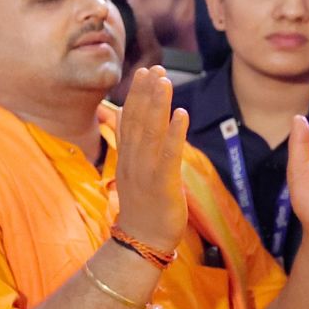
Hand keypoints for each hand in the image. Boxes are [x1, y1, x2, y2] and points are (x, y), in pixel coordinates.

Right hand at [114, 67, 189, 252]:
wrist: (141, 241)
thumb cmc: (144, 209)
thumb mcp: (136, 176)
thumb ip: (138, 152)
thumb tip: (141, 132)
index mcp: (127, 158)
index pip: (129, 120)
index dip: (136, 95)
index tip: (143, 73)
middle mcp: (133, 160)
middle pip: (138, 120)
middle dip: (146, 92)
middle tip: (154, 68)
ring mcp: (146, 171)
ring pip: (151, 132)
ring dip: (158, 104)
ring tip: (165, 81)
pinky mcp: (162, 184)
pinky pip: (168, 154)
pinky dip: (175, 133)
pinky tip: (181, 113)